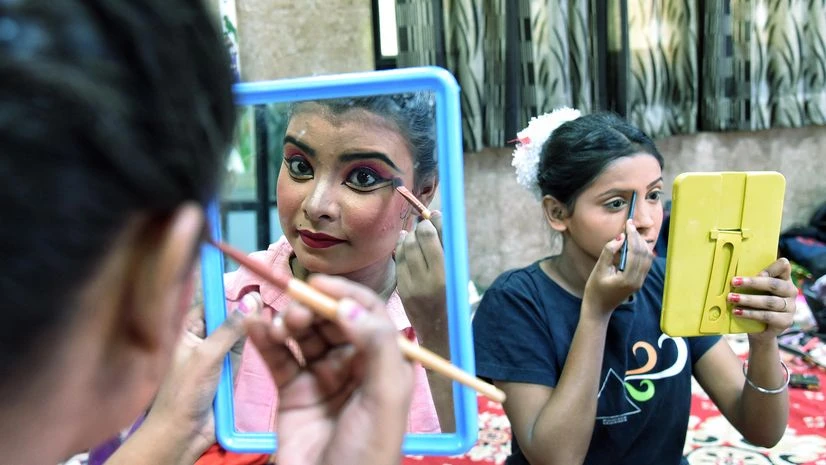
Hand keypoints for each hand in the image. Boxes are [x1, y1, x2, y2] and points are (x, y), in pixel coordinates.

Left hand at [139, 292, 259, 461]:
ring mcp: (214, 355)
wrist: (183, 434)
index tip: (250, 281)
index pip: (208, 302)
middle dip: (243, 310)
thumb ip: (230, 329)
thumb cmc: (184, 394)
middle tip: (263, 300)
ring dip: (249, 329)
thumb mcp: (207, 356)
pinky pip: (241, 352)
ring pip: (236, 333)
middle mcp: (200, 338)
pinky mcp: (227, 370)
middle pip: (226, 316)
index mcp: (185, 330)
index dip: (228, 291)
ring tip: (267, 318)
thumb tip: (251, 300)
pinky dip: (250, 348)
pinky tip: (263, 338)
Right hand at [244, 275, 413, 464]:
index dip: (345, 294)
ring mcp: (322, 378)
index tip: (318, 283)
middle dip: (313, 309)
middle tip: (295, 311)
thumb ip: (375, 348)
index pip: (367, 314)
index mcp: (384, 364)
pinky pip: (279, 358)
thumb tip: (349, 306)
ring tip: (278, 324)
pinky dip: (266, 339)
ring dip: (289, 322)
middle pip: (332, 321)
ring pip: (304, 335)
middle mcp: (354, 366)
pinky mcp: (294, 392)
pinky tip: (255, 325)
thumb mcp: (384, 399)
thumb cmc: (368, 452)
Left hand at [395, 211, 445, 347]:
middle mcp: (430, 279)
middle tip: (424, 225)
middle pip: (418, 239)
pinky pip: (399, 261)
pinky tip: (405, 244)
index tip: (434, 215)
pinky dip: (401, 249)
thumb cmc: (456, 299)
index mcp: (449, 274)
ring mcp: (414, 285)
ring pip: (406, 248)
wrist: (441, 333)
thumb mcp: (459, 274)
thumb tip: (434, 216)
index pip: (435, 237)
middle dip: (420, 228)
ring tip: (416, 236)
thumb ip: (449, 247)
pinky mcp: (403, 290)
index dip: (433, 221)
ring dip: (410, 236)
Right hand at [583, 220, 653, 315]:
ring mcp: (640, 281)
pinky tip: (633, 244)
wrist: (599, 307)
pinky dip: (641, 251)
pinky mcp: (639, 281)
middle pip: (644, 253)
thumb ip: (609, 252)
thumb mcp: (599, 269)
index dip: (633, 235)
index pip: (635, 252)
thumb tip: (620, 238)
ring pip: (648, 258)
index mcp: (628, 278)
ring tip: (632, 233)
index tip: (629, 223)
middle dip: (638, 237)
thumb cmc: (595, 289)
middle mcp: (638, 280)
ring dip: (641, 244)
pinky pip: (645, 263)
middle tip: (630, 226)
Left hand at [729, 257, 796, 340]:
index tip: (756, 272)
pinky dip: (750, 313)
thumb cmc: (755, 304)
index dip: (771, 268)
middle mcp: (790, 291)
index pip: (783, 267)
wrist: (760, 329)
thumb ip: (751, 281)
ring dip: (748, 299)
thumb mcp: (754, 290)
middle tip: (733, 282)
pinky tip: (737, 312)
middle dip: (753, 283)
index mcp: (784, 279)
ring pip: (770, 301)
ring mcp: (790, 307)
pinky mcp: (785, 321)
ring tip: (731, 298)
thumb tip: (733, 277)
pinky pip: (767, 316)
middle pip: (774, 284)